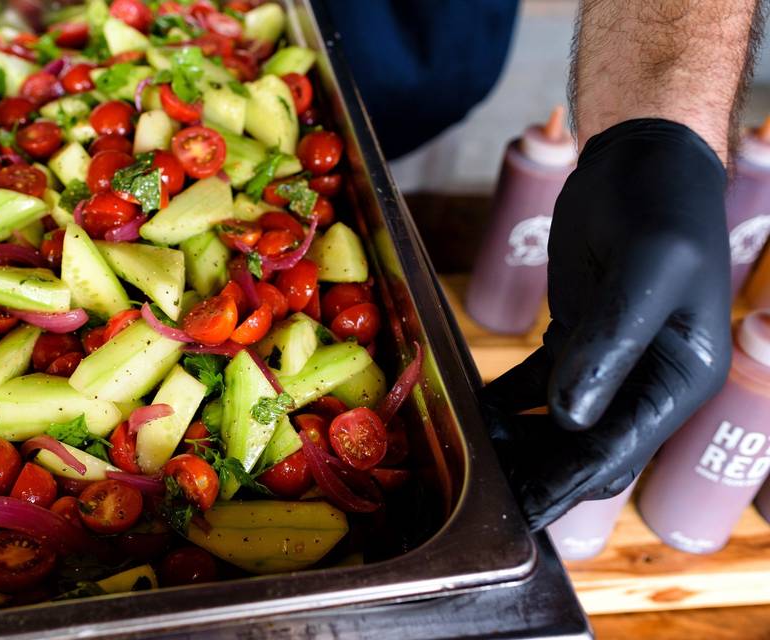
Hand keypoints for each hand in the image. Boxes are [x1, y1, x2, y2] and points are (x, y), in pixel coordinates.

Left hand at [482, 119, 731, 529]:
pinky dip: (509, 402)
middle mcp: (647, 379)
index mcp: (679, 378)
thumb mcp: (646, 270)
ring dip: (521, 443)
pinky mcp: (578, 338)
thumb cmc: (660, 206)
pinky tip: (475, 413)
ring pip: (561, 423)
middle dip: (539, 475)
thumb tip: (567, 417)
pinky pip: (538, 384)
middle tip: (484, 501)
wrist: (642, 159)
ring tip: (474, 461)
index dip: (567, 485)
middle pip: (587, 448)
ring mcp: (611, 361)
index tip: (522, 517)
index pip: (618, 450)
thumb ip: (608, 345)